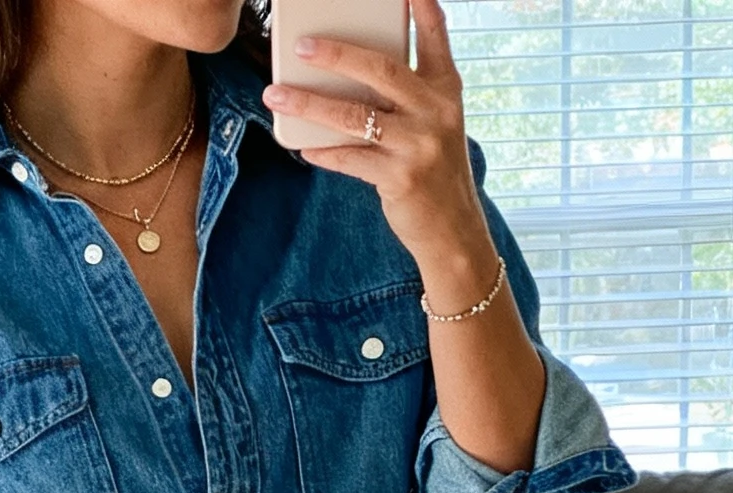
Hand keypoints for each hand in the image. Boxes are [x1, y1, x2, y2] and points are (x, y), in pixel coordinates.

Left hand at [264, 0, 498, 304]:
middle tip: (303, 47)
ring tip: (278, 96)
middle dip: (338, 55)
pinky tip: (301, 146)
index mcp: (447, 88)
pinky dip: (323, 151)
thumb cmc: (435, 169)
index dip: (420, 7)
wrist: (454, 230)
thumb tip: (348, 73)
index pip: (435, 35)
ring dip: (311, 105)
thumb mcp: (435, 122)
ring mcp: (418, 145)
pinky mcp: (400, 178)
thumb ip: (406, 93)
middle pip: (381, 70)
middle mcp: (436, 110)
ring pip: (355, 116)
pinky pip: (350, 158)